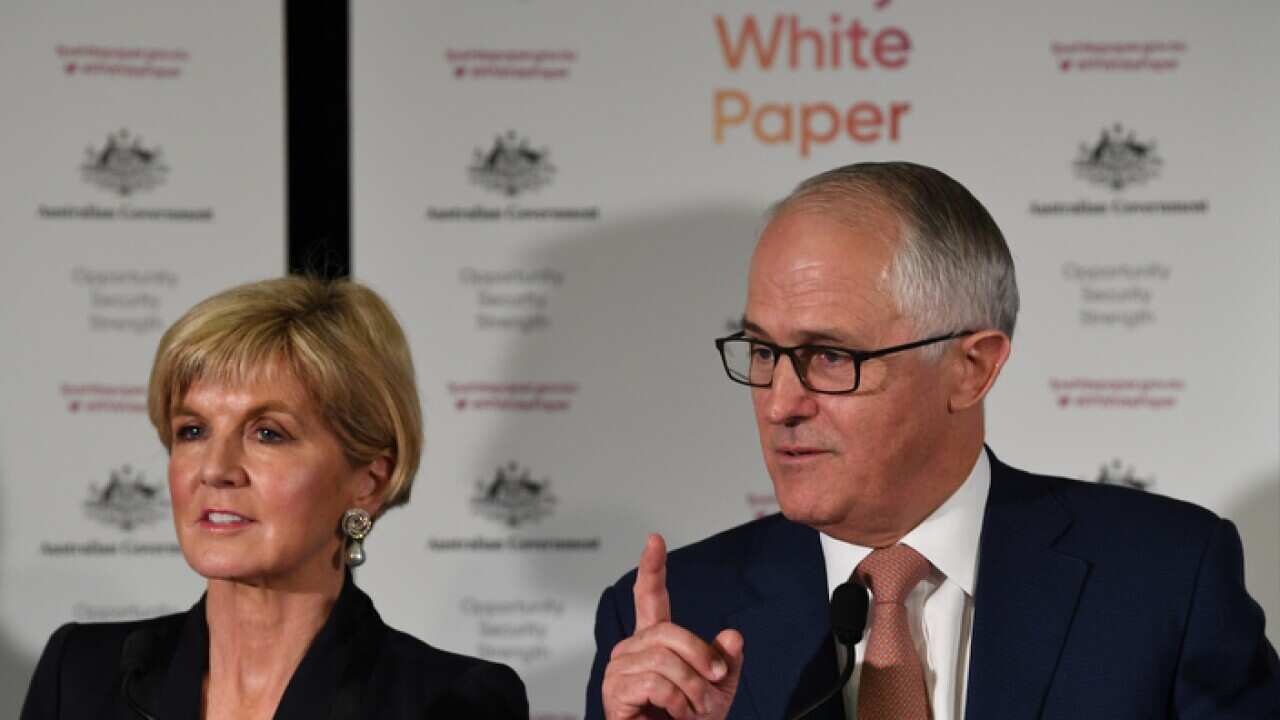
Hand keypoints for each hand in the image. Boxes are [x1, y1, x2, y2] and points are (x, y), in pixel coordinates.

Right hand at [601, 534, 744, 719]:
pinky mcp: (614, 690)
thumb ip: (726, 661)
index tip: (655, 540)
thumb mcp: (718, 689)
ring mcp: (619, 668)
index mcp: (655, 641)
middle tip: (716, 682)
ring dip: (692, 687)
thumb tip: (733, 635)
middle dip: (700, 657)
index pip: (649, 597)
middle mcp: (632, 648)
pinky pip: (654, 682)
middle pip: (667, 631)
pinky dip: (676, 701)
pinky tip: (676, 714)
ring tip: (696, 708)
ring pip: (663, 659)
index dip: (652, 568)